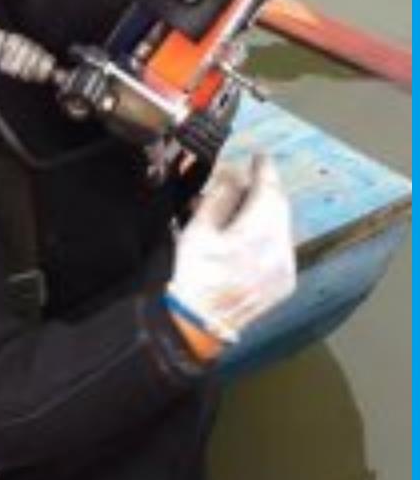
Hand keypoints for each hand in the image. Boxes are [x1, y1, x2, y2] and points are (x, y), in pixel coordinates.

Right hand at [167, 155, 296, 349]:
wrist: (198, 323)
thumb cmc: (193, 276)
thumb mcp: (198, 231)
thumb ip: (220, 198)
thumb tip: (233, 176)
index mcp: (258, 233)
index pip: (269, 189)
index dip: (264, 169)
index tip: (259, 156)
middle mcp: (280, 249)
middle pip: (280, 207)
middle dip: (265, 190)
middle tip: (250, 178)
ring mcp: (286, 268)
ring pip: (282, 228)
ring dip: (267, 214)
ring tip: (245, 209)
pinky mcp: (285, 283)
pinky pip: (282, 249)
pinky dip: (269, 236)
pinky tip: (250, 237)